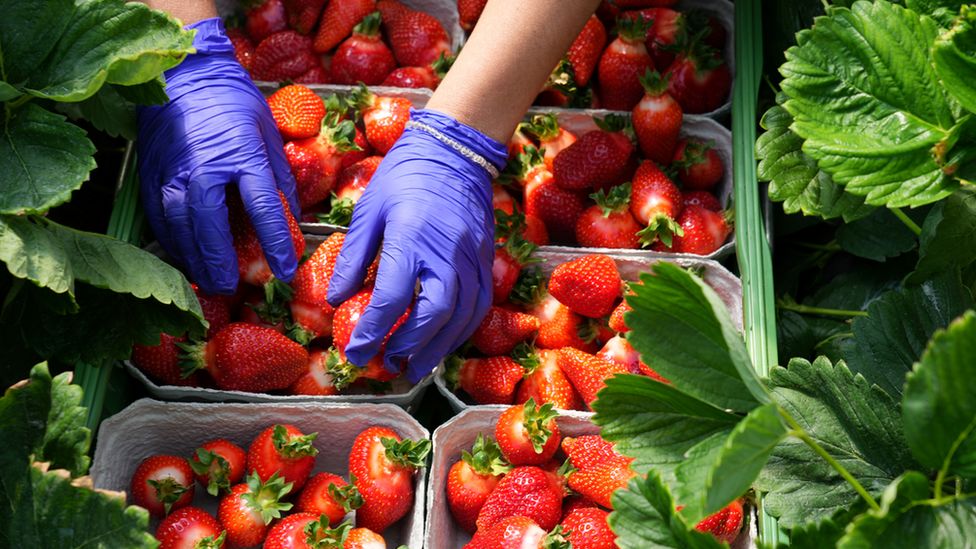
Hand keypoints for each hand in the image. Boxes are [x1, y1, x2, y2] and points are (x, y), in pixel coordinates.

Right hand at [137, 18, 299, 293]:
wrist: (185, 73)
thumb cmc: (234, 102)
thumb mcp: (268, 134)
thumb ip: (278, 179)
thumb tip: (291, 220)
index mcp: (242, 154)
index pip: (263, 208)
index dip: (275, 243)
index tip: (285, 270)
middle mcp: (204, 166)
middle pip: (211, 225)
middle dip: (221, 262)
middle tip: (231, 288)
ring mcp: (172, 171)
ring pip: (180, 226)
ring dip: (194, 259)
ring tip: (208, 282)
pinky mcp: (150, 173)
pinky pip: (159, 217)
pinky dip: (171, 242)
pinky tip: (183, 258)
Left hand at [327, 109, 506, 381]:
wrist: (455, 151)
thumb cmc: (404, 176)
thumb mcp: (368, 211)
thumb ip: (353, 258)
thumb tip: (334, 300)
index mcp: (411, 238)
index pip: (391, 299)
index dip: (372, 332)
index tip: (355, 353)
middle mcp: (446, 252)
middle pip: (434, 314)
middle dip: (410, 346)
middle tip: (387, 364)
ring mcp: (472, 258)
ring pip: (462, 316)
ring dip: (438, 348)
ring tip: (415, 367)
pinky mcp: (487, 259)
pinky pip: (479, 305)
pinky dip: (461, 331)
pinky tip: (443, 343)